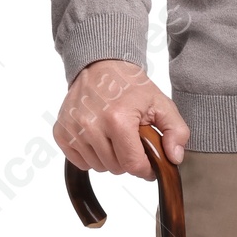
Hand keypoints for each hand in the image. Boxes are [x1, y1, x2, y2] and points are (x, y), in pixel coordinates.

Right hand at [56, 60, 190, 176]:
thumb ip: (176, 131)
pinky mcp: (60, 131)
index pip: (133, 165)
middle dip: (128, 159)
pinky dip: (91, 155)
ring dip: (110, 158)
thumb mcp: (161, 104)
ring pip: (98, 167)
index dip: (146, 170)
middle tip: (132, 140)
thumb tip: (174, 158)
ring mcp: (72, 129)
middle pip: (116, 168)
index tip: (150, 165)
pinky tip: (99, 137)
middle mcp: (91, 125)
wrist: (100, 66)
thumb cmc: (130, 85)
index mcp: (118, 119)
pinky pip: (80, 162)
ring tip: (115, 136)